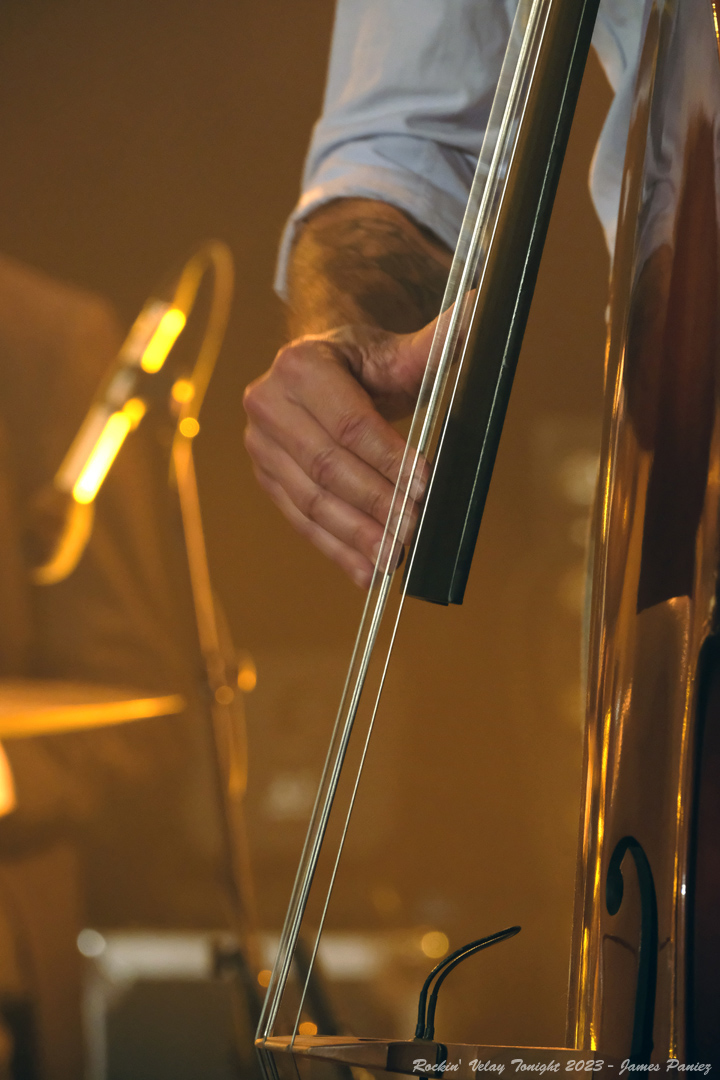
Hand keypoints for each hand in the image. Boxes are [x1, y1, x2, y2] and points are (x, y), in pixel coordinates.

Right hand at [243, 320, 434, 586]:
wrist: (320, 373)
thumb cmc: (363, 364)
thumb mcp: (394, 352)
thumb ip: (434, 342)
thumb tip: (483, 307)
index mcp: (300, 365)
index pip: (349, 422)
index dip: (388, 458)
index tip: (424, 485)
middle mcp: (269, 403)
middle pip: (327, 466)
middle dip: (374, 503)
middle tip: (412, 530)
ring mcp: (261, 445)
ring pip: (310, 499)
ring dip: (353, 535)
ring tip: (392, 558)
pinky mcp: (266, 477)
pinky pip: (299, 520)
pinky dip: (334, 549)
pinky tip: (364, 571)